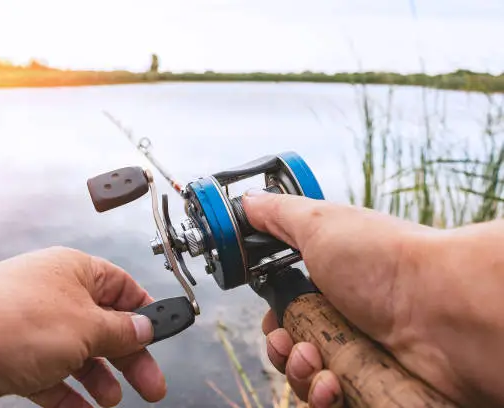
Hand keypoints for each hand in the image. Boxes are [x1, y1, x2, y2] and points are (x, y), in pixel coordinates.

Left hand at [0, 247, 164, 407]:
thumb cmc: (13, 321)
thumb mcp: (87, 326)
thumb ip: (121, 331)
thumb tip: (145, 327)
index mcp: (74, 271)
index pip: (121, 287)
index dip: (144, 312)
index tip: (163, 335)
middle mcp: (53, 296)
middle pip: (104, 326)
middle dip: (129, 357)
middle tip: (150, 385)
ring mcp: (32, 328)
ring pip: (77, 354)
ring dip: (97, 379)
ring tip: (110, 400)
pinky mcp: (11, 358)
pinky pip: (49, 377)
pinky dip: (67, 395)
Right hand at [243, 190, 503, 407]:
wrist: (444, 308)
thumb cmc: (383, 260)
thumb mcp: (320, 223)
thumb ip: (278, 215)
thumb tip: (247, 202)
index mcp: (331, 283)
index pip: (289, 313)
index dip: (274, 321)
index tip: (272, 321)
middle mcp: (347, 320)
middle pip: (294, 349)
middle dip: (281, 349)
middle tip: (290, 341)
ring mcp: (362, 356)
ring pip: (307, 379)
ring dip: (298, 372)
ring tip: (315, 360)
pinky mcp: (374, 387)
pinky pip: (331, 402)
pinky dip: (322, 396)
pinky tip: (333, 384)